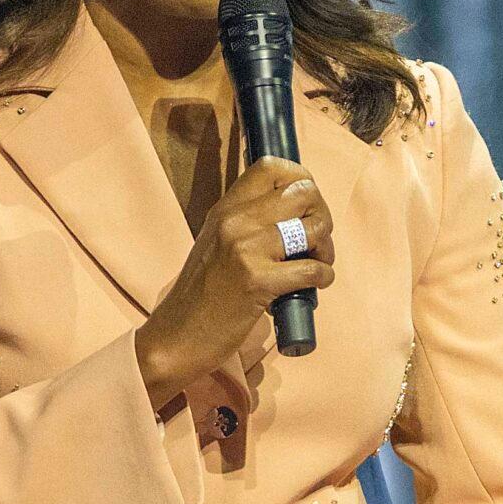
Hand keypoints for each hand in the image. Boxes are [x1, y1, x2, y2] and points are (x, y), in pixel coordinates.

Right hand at [134, 157, 335, 407]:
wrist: (176, 336)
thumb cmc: (202, 295)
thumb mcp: (217, 243)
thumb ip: (248, 224)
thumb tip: (296, 215)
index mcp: (225, 208)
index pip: (272, 167)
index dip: (302, 179)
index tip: (307, 206)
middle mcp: (235, 221)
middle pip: (304, 193)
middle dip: (321, 216)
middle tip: (316, 242)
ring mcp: (245, 249)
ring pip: (314, 228)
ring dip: (326, 249)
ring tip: (317, 264)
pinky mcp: (257, 282)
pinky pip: (312, 269)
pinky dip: (323, 277)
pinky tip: (314, 286)